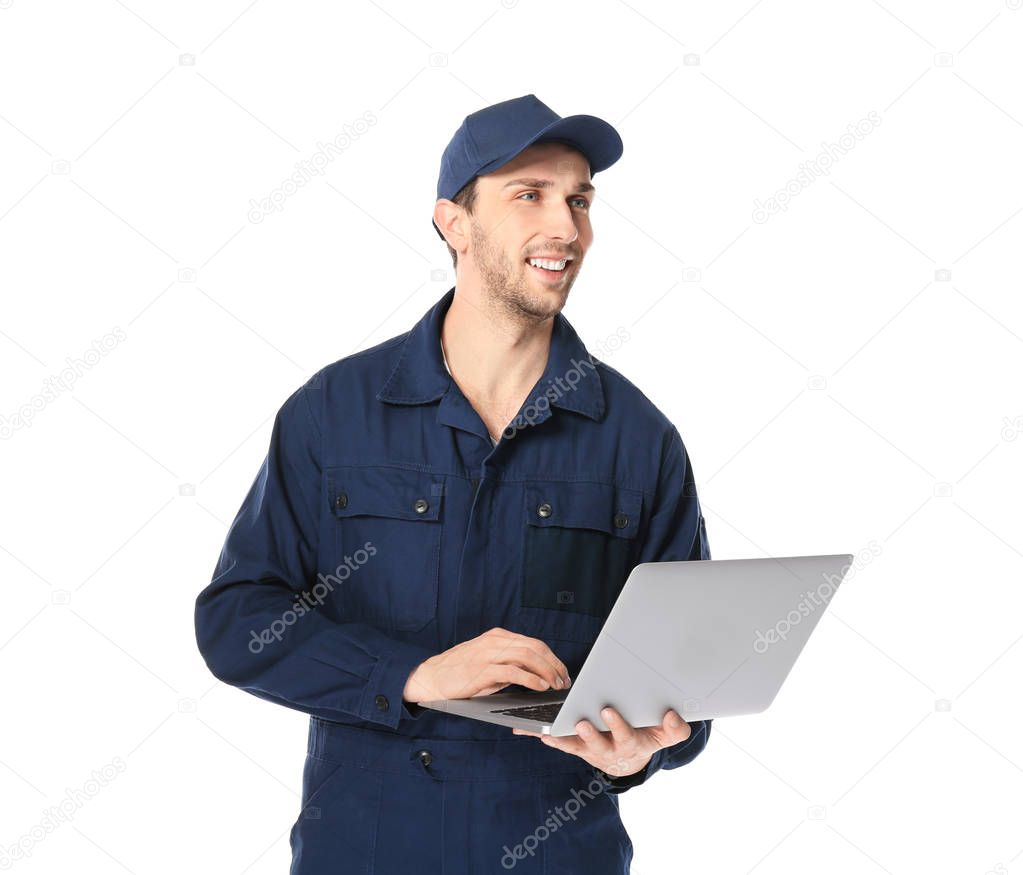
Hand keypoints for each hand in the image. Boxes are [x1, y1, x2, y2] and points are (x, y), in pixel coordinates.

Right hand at [402, 627, 571, 702]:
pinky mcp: (482, 670)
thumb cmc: (461, 672)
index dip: (552, 658)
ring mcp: (488, 654)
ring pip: (527, 657)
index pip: (534, 643)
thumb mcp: (487, 661)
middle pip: (535, 648)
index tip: (563, 672)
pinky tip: (539, 687)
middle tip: (564, 680)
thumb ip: (508, 662)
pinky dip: (530, 679)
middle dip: (554, 665)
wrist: (431, 676)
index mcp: (498, 637)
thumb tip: (536, 673)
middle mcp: (495, 641)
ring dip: (546, 672)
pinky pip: (513, 671)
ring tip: (555, 684)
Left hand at [512, 707, 690, 777]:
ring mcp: (590, 750)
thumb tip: (673, 716)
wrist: (629, 760)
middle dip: (589, 734)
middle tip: (580, 721)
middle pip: (598, 745)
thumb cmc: (646, 736)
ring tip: (547, 730)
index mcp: (631, 744)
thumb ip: (674, 729)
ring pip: (574, 746)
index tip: (609, 710)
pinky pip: (560, 743)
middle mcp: (609, 750)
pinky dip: (546, 737)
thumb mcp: (664, 736)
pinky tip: (530, 731)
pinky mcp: (576, 747)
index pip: (626, 736)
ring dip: (561, 738)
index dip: (618, 726)